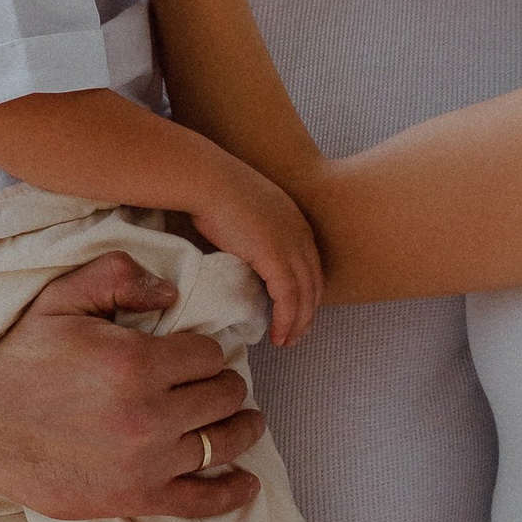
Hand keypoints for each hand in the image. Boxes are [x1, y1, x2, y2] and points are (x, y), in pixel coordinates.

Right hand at [0, 253, 263, 520]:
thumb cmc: (22, 360)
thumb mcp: (61, 298)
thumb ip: (119, 277)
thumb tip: (172, 293)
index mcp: (136, 363)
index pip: (208, 353)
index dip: (205, 349)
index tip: (196, 352)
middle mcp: (149, 414)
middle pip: (223, 396)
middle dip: (226, 385)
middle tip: (218, 383)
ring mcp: (147, 461)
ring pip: (222, 442)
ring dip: (241, 428)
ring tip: (246, 421)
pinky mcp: (137, 497)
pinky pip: (202, 499)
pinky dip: (232, 491)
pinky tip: (246, 481)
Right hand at [182, 153, 321, 347]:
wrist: (208, 179)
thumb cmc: (213, 189)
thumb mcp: (243, 210)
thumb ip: (252, 232)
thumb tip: (242, 251)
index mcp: (294, 219)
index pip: (310, 264)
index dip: (306, 291)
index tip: (297, 311)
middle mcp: (300, 233)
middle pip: (314, 283)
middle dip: (307, 313)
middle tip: (296, 335)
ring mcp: (291, 245)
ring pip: (305, 296)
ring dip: (298, 324)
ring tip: (286, 342)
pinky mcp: (277, 258)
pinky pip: (288, 299)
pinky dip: (286, 321)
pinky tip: (279, 336)